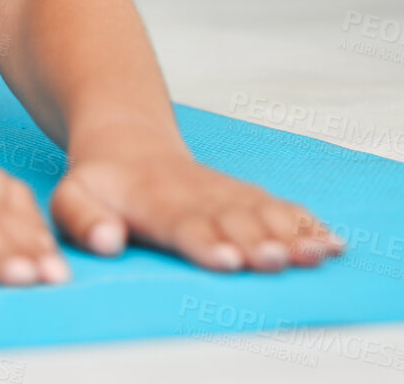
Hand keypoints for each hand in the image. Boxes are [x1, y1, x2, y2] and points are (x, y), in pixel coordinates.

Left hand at [51, 138, 344, 272]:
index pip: (184, 225)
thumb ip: (82, 219)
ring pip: (262, 215)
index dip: (206, 242)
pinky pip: (278, 208)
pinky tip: (331, 243)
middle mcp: (198, 198)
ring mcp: (225, 195)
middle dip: (256, 243)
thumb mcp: (71, 196)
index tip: (227, 259)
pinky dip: (305, 225)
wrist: (129, 142)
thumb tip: (106, 241)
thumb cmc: (100, 182)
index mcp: (155, 203)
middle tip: (277, 260)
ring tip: (317, 254)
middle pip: (232, 222)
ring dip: (291, 236)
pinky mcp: (244, 197)